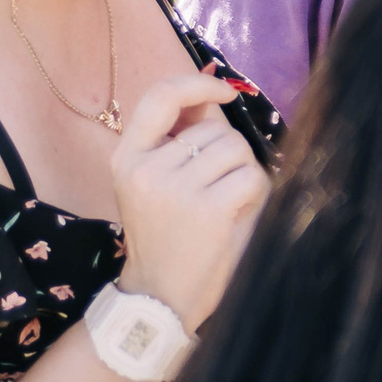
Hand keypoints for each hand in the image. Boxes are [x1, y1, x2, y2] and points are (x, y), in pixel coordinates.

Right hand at [109, 73, 269, 328]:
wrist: (159, 297)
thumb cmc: (167, 237)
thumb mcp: (154, 183)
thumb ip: (179, 140)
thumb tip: (214, 94)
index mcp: (127, 157)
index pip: (160, 96)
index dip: (198, 84)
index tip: (224, 91)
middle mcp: (145, 168)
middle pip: (215, 129)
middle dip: (229, 154)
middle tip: (215, 191)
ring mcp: (175, 189)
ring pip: (237, 150)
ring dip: (243, 174)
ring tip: (223, 205)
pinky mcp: (208, 209)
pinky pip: (252, 178)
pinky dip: (254, 195)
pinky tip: (234, 216)